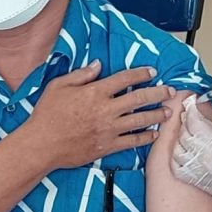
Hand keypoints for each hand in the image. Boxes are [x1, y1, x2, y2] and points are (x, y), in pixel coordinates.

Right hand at [27, 61, 173, 169]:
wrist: (42, 144)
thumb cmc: (47, 114)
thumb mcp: (59, 86)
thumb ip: (81, 74)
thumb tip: (98, 65)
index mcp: (95, 92)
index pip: (124, 79)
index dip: (141, 74)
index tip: (152, 72)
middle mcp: (105, 109)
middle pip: (139, 99)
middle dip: (157, 93)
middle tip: (169, 91)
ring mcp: (108, 129)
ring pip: (140, 120)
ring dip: (157, 115)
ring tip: (168, 112)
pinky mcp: (107, 146)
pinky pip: (132, 142)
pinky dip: (145, 138)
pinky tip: (154, 134)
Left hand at [171, 101, 211, 211]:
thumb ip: (211, 126)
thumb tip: (197, 115)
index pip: (195, 122)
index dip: (191, 110)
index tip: (191, 104)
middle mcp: (204, 158)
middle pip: (184, 133)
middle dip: (186, 122)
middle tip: (190, 116)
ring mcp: (196, 170)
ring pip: (177, 148)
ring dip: (181, 139)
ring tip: (189, 134)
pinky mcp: (191, 180)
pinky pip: (176, 164)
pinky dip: (178, 155)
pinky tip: (185, 150)